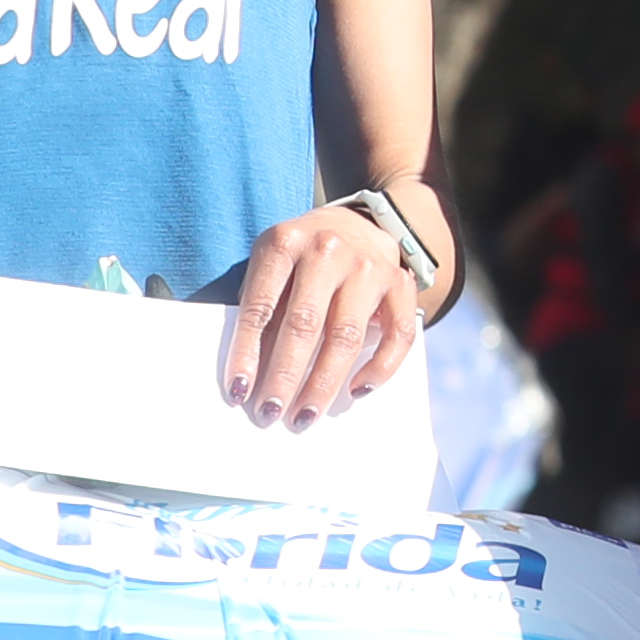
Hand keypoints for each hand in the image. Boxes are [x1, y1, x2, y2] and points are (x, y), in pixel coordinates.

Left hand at [223, 201, 426, 426]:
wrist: (354, 223)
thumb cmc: (300, 258)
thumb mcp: (271, 266)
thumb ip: (265, 309)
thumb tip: (253, 376)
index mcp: (284, 243)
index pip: (261, 307)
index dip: (247, 353)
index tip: (239, 392)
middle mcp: (328, 250)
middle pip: (304, 325)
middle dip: (285, 376)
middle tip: (270, 414)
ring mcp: (368, 266)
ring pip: (346, 335)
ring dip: (323, 383)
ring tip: (305, 415)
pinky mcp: (401, 283)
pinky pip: (398, 334)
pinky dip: (380, 368)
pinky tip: (357, 391)